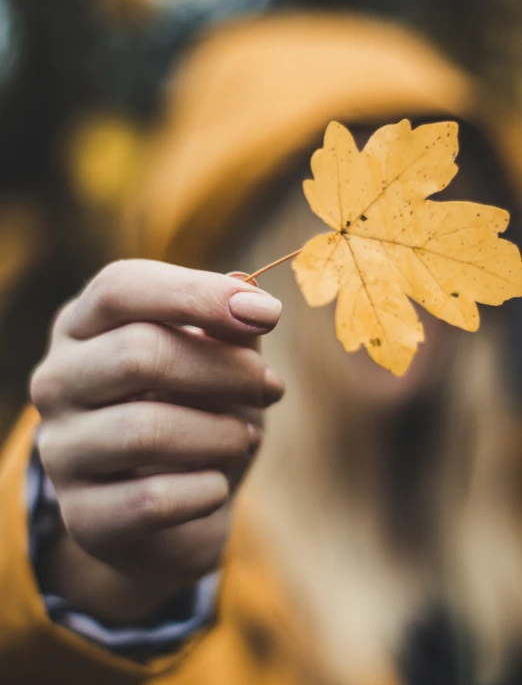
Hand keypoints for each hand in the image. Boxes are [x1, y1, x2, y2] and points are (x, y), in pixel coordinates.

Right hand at [30, 260, 283, 622]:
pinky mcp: (81, 515)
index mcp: (84, 326)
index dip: (198, 293)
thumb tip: (250, 297)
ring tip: (246, 437)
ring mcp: (61, 449)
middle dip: (226, 370)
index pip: (121, 288)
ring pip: (144, 430)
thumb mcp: (218, 359)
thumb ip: (229, 326)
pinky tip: (216, 485)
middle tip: (272, 387)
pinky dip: (205, 490)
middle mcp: (58, 381)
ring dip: (220, 434)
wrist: (174, 511)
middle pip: (137, 354)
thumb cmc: (197, 413)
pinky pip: (151, 500)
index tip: (270, 313)